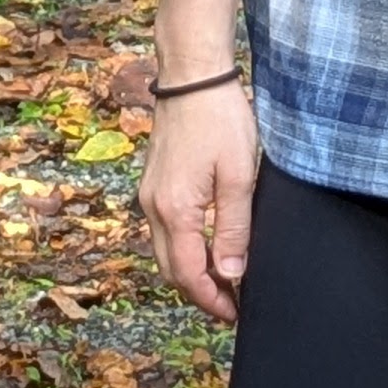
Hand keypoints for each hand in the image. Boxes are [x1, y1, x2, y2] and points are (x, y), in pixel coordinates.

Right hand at [138, 81, 261, 323]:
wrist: (192, 76)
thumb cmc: (219, 119)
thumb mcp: (237, 176)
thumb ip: (233, 228)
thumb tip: (231, 273)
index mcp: (176, 209)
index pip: (189, 273)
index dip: (211, 299)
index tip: (235, 312)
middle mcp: (154, 207)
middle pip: (170, 268)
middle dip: (199, 291)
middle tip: (231, 303)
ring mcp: (150, 194)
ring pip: (166, 250)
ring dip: (191, 270)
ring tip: (224, 277)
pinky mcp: (154, 182)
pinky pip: (165, 229)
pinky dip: (184, 247)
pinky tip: (208, 243)